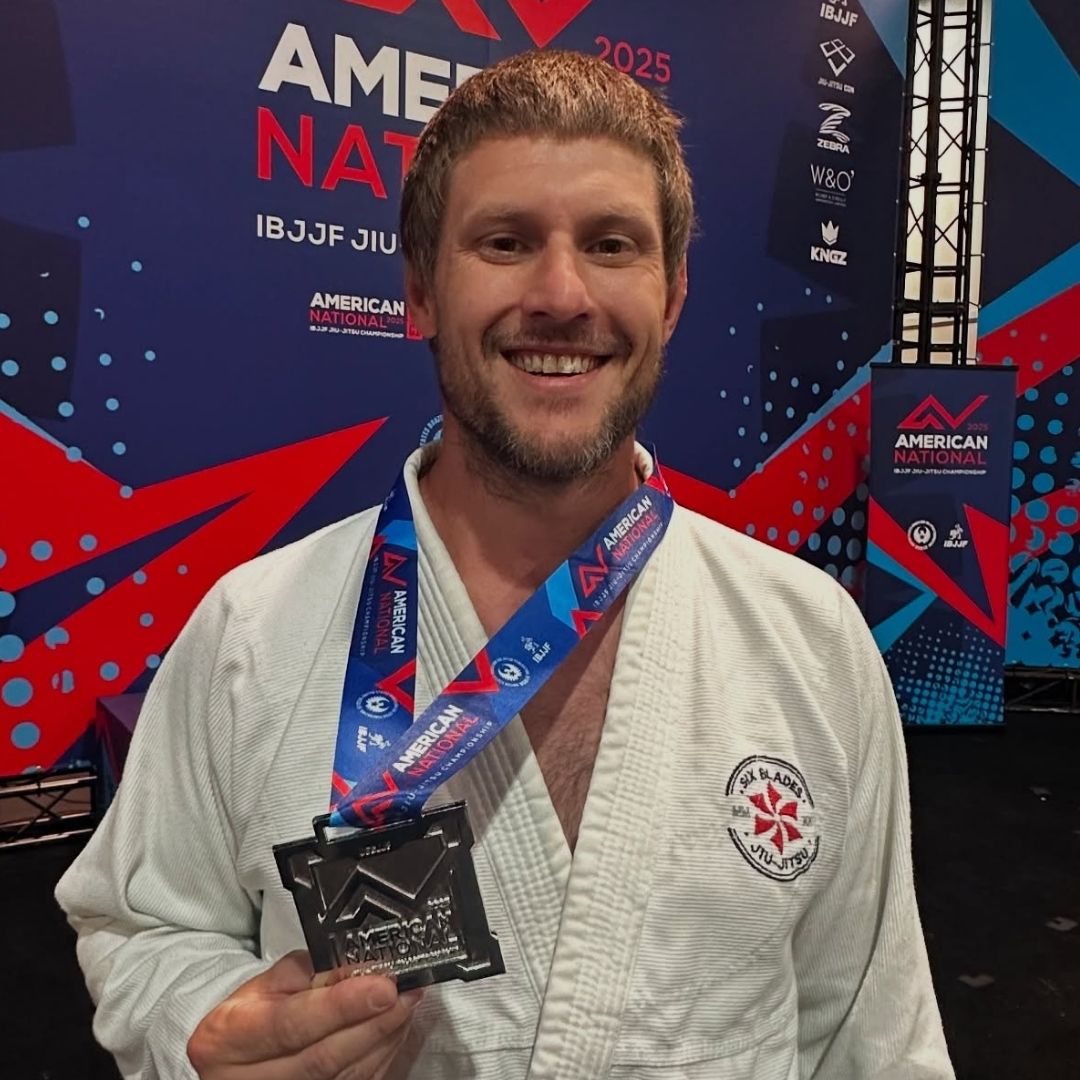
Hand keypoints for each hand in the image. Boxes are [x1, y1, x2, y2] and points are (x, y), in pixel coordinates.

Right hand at [188, 951, 420, 1078]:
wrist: (234, 1060)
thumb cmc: (252, 1016)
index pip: (292, 1023)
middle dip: (374, 1023)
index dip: (341, 1006)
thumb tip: (360, 967)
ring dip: (383, 1039)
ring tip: (405, 1005)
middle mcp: (249, 1079)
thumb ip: (313, 973)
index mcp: (229, 1037)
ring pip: (344, 1076)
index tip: (382, 986)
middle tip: (405, 992)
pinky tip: (393, 1031)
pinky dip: (380, 1057)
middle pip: (323, 1057)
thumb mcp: (268, 983)